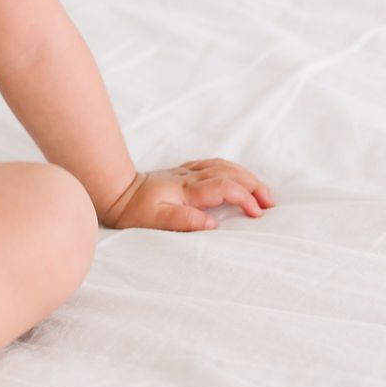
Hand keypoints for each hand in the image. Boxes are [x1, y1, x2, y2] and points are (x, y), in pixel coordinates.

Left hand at [100, 158, 274, 231]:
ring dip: (245, 176)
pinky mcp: (181, 173)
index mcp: (186, 189)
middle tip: (270, 203)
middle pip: (230, 173)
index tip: (257, 213)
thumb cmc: (133, 211)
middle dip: (254, 185)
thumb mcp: (154, 221)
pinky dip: (229, 169)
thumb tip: (211, 222)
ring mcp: (186, 172)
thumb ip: (183, 219)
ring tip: (260, 191)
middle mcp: (189, 177)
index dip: (244, 198)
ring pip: (223, 166)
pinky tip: (234, 176)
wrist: (115, 192)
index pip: (224, 187)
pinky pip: (212, 165)